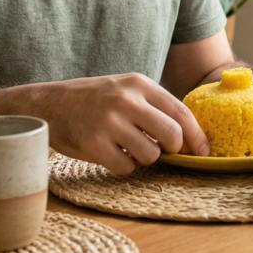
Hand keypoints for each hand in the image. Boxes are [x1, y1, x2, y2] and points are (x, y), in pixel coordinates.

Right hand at [37, 73, 208, 174]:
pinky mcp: (93, 144)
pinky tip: (111, 154)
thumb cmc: (93, 99)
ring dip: (144, 158)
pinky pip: (126, 167)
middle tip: (162, 150)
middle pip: (172, 136)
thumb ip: (154, 106)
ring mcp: (109, 122)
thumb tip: (188, 134)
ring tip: (129, 148)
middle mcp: (126, 101)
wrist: (48, 103)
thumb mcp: (125, 88)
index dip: (197, 136)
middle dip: (173, 150)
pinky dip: (124, 166)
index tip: (204, 151)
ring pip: (150, 155)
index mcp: (139, 84)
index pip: (181, 113)